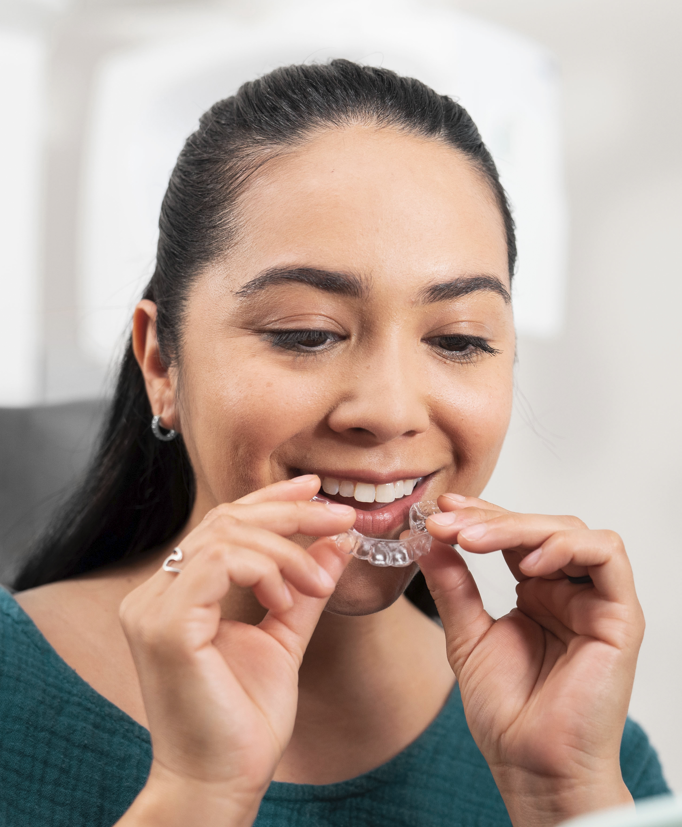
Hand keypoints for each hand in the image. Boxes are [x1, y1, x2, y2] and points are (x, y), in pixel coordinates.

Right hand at [116, 475, 354, 826]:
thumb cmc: (245, 719)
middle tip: (340, 517)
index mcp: (176, 593)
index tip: (315, 490)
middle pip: (225, 520)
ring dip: (286, 549)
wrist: (221, 783)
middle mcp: (155, 593)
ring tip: (318, 583)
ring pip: (226, 535)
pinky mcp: (166, 625)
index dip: (271, 499)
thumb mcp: (283, 639)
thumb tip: (335, 543)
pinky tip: (289, 599)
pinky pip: (219, 564)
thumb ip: (303, 589)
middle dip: (290, 512)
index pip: (222, 524)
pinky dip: (265, 570)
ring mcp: (153, 607)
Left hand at [418, 494, 643, 826]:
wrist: (531, 765)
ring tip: (473, 540)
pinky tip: (527, 562)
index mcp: (536, 593)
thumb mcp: (466, 636)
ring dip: (519, 527)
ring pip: (570, 530)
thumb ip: (453, 586)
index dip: (478, 516)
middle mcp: (568, 591)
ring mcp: (594, 600)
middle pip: (539, 526)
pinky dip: (567, 546)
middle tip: (446, 523)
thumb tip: (427, 540)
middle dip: (490, 518)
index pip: (513, 535)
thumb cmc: (506, 712)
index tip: (438, 512)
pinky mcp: (620, 615)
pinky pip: (607, 556)